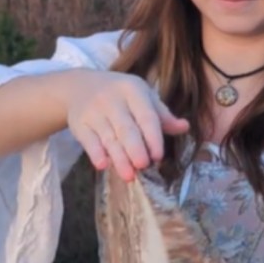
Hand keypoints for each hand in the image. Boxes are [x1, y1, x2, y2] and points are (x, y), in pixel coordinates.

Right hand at [66, 70, 189, 180]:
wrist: (80, 86)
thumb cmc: (120, 95)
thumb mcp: (142, 97)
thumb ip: (161, 115)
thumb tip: (184, 127)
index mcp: (133, 90)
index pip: (146, 116)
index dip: (153, 137)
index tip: (158, 156)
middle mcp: (112, 99)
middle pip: (126, 128)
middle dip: (135, 148)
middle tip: (143, 165)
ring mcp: (93, 111)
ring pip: (108, 137)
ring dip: (118, 158)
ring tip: (128, 176)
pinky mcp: (79, 123)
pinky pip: (88, 140)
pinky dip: (95, 153)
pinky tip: (102, 165)